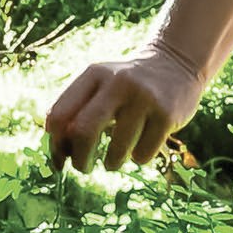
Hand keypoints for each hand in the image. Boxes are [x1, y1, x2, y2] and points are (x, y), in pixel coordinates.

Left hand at [41, 48, 200, 170]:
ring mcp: (144, 98)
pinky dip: (138, 158)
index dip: (55, 145)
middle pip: (83, 132)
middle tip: (83, 168)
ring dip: (112, 163)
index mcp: (94, 74)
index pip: (60, 114)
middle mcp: (118, 82)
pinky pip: (142, 155)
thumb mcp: (100, 85)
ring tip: (115, 159)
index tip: (61, 160)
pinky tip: (143, 144)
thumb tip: (56, 158)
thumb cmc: (127, 86)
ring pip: (116, 151)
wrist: (176, 64)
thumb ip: (76, 111)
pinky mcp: (167, 114)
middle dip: (80, 160)